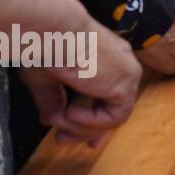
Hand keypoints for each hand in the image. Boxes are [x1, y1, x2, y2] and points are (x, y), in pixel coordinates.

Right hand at [18, 27, 141, 146]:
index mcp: (106, 58)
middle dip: (89, 130)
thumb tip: (50, 118)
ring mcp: (127, 74)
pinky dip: (91, 122)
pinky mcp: (127, 84)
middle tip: (61, 139)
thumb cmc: (46, 45)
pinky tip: (71, 112)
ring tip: (58, 119)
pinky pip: (115, 118)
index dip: (97, 119)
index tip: (88, 141)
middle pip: (114, 107)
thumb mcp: (46, 77)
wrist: (53, 33)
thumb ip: (53, 99)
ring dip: (82, 126)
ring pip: (114, 116)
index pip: (110, 94)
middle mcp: (121, 64)